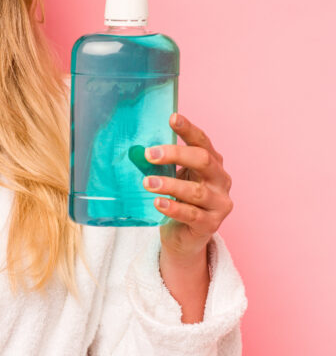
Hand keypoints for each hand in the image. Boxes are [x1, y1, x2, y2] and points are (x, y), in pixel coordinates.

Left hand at [141, 113, 233, 261]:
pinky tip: (158, 203)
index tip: (172, 118)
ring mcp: (219, 203)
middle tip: (149, 154)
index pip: (202, 141)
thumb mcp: (171, 178)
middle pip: (203, 160)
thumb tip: (134, 149)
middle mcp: (220, 180)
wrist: (183, 237)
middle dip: (176, 154)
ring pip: (196, 191)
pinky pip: (192, 214)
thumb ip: (161, 165)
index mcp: (211, 163)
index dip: (188, 129)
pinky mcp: (211, 224)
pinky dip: (173, 208)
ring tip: (147, 182)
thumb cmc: (177, 200)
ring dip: (170, 184)